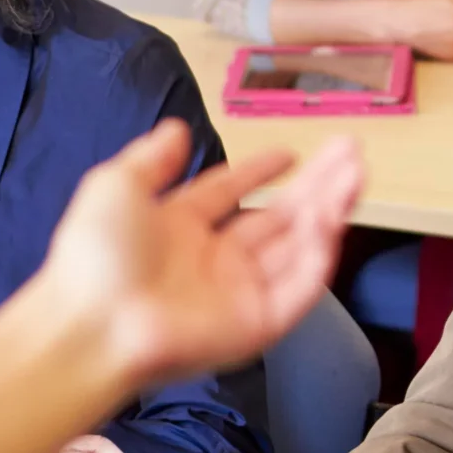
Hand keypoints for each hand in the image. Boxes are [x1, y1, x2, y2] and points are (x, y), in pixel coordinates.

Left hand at [36, 120, 363, 395]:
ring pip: (299, 246)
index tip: (291, 153)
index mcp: (179, 229)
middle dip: (317, 184)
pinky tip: (331, 217)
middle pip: (279, 216)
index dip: (259, 172)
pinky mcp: (259, 323)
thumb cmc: (97, 255)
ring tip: (357, 173)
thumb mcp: (116, 188)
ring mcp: (240, 292)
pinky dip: (319, 253)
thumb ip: (152, 158)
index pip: (230, 195)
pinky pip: (300, 287)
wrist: (94, 322)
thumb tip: (177, 129)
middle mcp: (215, 260)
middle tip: (351, 151)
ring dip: (331, 209)